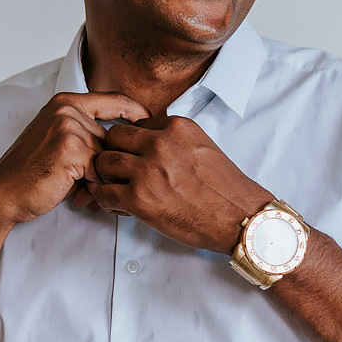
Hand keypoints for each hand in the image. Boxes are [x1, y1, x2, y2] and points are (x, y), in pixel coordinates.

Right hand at [0, 92, 149, 225]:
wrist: (3, 195)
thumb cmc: (33, 172)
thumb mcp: (61, 141)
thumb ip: (89, 132)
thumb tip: (133, 136)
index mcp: (66, 103)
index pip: (115, 100)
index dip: (137, 113)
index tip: (152, 124)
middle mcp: (67, 110)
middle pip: (114, 137)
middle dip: (110, 164)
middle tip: (95, 185)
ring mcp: (69, 128)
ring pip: (109, 157)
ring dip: (101, 179)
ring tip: (85, 192)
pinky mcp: (72, 150)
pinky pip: (101, 172)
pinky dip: (95, 188)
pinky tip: (79, 197)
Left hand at [87, 116, 270, 252]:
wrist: (238, 216)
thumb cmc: (224, 188)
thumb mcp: (202, 146)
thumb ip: (174, 140)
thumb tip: (148, 143)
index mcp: (177, 127)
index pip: (136, 125)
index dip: (133, 143)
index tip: (137, 157)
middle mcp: (160, 143)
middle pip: (114, 137)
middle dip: (114, 153)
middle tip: (120, 171)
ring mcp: (148, 170)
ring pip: (103, 162)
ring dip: (107, 176)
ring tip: (118, 189)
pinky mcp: (139, 198)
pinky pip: (104, 193)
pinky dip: (106, 200)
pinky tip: (119, 206)